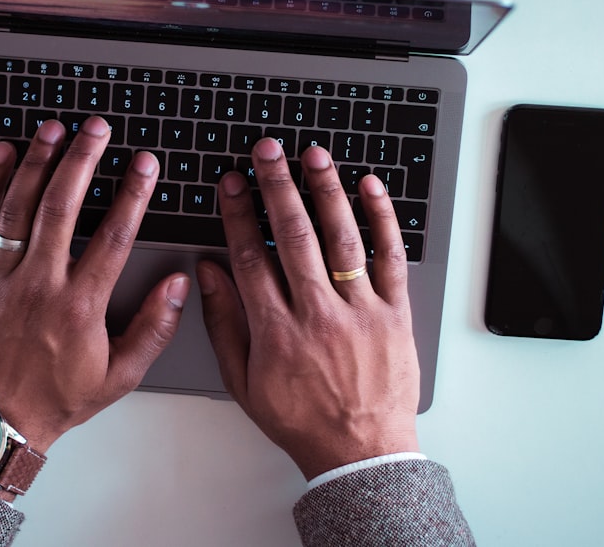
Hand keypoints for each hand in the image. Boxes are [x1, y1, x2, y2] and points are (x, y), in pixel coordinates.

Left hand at [0, 117, 189, 456]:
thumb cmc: (54, 399)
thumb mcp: (119, 376)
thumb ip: (153, 328)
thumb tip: (177, 285)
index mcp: (80, 306)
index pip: (114, 235)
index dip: (133, 193)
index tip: (144, 165)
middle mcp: (40, 284)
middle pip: (64, 205)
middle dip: (83, 158)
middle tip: (96, 128)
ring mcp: (0, 278)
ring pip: (20, 206)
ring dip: (39, 162)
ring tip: (54, 129)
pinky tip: (4, 157)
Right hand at [197, 138, 419, 479]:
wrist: (360, 452)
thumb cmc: (299, 418)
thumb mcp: (243, 380)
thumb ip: (225, 323)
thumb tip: (209, 272)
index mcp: (276, 331)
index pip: (251, 256)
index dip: (238, 214)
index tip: (232, 183)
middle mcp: (317, 315)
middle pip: (294, 236)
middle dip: (276, 186)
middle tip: (266, 151)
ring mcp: (360, 312)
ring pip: (341, 238)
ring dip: (325, 191)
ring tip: (313, 155)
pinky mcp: (395, 314)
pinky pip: (390, 258)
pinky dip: (382, 219)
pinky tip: (369, 187)